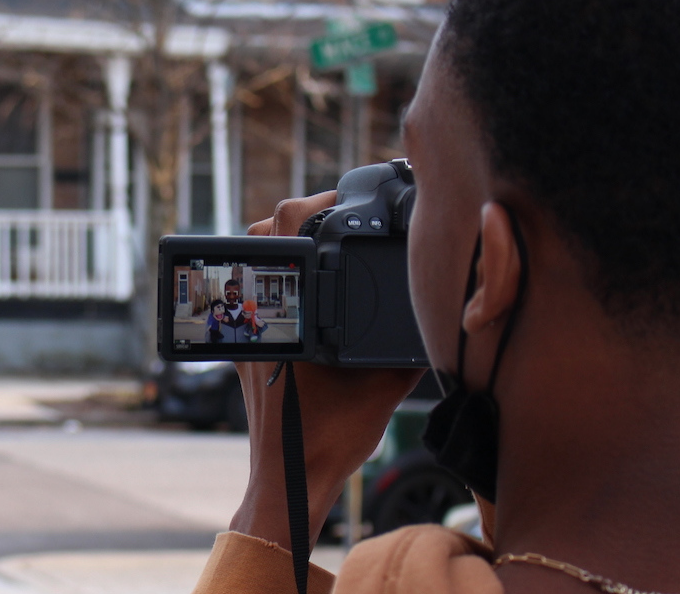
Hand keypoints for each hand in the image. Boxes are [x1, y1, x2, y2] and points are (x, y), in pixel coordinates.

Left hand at [229, 191, 425, 548]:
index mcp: (290, 310)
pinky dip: (278, 283)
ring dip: (282, 248)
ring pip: (252, 263)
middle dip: (296, 218)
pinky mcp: (242, 347)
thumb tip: (437, 312)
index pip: (285, 226)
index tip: (342, 202)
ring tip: (320, 249)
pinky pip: (253, 295)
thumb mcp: (385, 385)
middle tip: (332, 220)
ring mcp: (246, 330)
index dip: (315, 202)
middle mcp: (259, 313)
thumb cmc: (332, 436)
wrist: (293, 477)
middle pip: (259, 233)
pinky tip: (308, 296)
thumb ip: (409, 345)